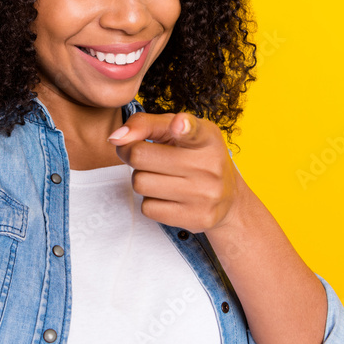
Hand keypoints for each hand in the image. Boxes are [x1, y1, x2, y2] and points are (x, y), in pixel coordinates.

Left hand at [107, 112, 244, 234]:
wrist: (228, 199)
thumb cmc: (193, 156)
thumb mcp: (176, 130)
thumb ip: (146, 124)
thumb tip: (115, 138)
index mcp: (206, 137)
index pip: (193, 130)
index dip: (183, 127)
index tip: (178, 124)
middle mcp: (209, 165)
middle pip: (140, 156)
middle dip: (132, 153)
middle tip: (142, 155)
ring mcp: (205, 194)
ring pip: (140, 183)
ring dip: (141, 179)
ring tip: (160, 176)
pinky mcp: (197, 218)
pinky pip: (148, 208)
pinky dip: (151, 201)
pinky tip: (168, 196)